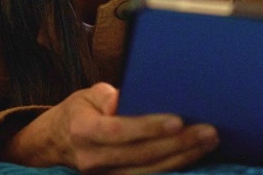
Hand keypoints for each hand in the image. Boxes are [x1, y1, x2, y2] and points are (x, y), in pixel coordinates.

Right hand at [0, 82, 217, 172]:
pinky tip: (194, 155)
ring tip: (208, 142)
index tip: (178, 120)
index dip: (148, 128)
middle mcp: (92, 158)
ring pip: (148, 171)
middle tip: (208, 131)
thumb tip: (120, 99)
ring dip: (182, 157)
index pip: (118, 131)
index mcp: (82, 131)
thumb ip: (104, 96)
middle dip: (178, 144)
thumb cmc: (77, 113)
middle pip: (140, 155)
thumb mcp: (85, 95)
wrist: (54, 145)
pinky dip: (173, 166)